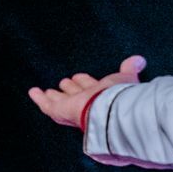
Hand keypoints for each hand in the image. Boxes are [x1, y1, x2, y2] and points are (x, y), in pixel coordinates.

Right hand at [28, 54, 145, 128]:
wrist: (111, 110)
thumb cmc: (120, 97)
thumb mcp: (127, 78)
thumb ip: (130, 69)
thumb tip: (139, 60)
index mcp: (103, 98)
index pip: (94, 89)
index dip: (88, 84)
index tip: (85, 79)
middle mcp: (87, 104)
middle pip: (76, 95)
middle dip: (71, 90)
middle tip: (65, 84)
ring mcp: (72, 108)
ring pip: (61, 101)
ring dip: (56, 95)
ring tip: (50, 91)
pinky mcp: (60, 111)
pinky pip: (48, 105)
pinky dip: (40, 98)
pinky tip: (33, 92)